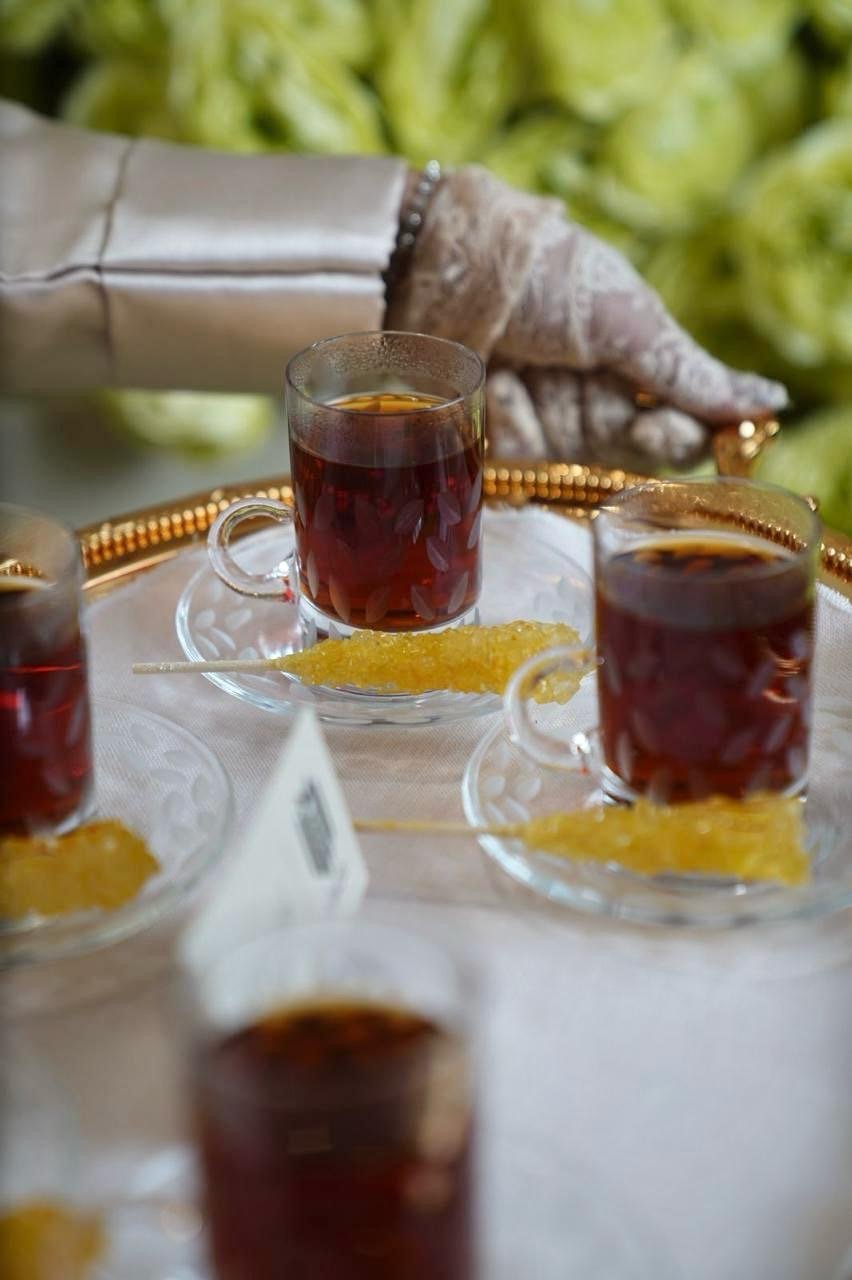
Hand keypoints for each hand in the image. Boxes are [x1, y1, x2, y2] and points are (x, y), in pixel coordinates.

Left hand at [387, 167, 787, 466]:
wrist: (439, 260)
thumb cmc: (539, 272)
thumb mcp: (623, 315)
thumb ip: (687, 369)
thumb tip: (769, 399)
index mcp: (630, 366)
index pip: (676, 427)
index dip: (678, 436)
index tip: (671, 426)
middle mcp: (588, 400)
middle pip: (625, 455)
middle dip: (614, 435)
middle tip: (599, 401)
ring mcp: (539, 421)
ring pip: (568, 463)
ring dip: (545, 413)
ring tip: (516, 366)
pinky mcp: (489, 439)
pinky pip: (515, 461)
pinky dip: (504, 421)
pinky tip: (490, 384)